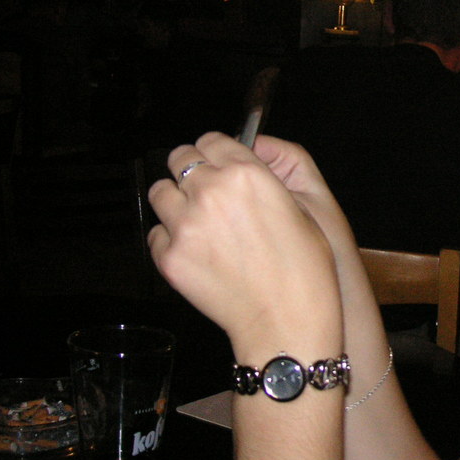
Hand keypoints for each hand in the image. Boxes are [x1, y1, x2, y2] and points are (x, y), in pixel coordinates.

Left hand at [148, 132, 340, 352]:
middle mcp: (211, 192)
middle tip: (205, 190)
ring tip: (196, 220)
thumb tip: (244, 164)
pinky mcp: (169, 256)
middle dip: (191, 170)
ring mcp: (185, 224)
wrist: (286, 320)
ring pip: (160, 192)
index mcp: (247, 174)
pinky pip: (155, 234)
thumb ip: (266, 178)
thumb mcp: (303, 208)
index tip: (217, 161)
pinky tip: (195, 251)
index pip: (211, 139)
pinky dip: (169, 239)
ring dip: (175, 201)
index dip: (215, 151)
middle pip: (179, 158)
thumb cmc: (304, 269)